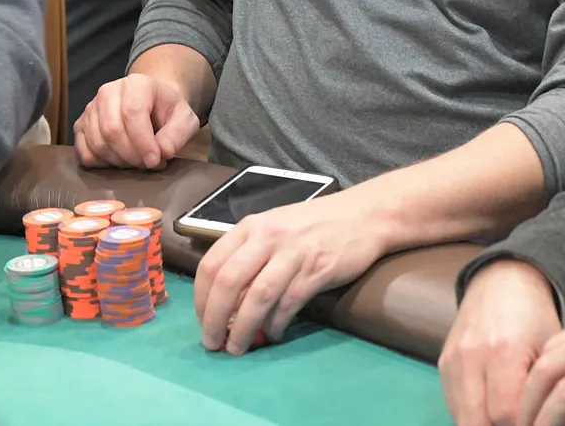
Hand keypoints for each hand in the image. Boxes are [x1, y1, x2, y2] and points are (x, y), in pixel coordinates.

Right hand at [74, 73, 199, 169]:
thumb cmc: (166, 111)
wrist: (150, 105)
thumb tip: (164, 151)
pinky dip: (102, 164)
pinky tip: (119, 160)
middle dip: (131, 155)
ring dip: (119, 161)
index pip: (132, 112)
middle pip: (112, 130)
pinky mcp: (80, 125)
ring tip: (137, 161)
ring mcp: (91, 108)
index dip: (143, 142)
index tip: (155, 160)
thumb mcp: (184, 118)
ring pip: (97, 143)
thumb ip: (178, 133)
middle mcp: (108, 91)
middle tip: (147, 164)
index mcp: (136, 83)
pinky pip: (84, 152)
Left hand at [195, 189, 387, 354]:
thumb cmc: (315, 225)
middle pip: (228, 282)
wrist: (364, 216)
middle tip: (212, 343)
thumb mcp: (275, 228)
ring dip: (242, 328)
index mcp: (251, 226)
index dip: (200, 298)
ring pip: (257, 297)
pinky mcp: (316, 270)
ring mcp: (293, 253)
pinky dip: (275, 325)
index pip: (212, 263)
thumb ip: (250, 255)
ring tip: (236, 348)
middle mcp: (268, 237)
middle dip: (214, 318)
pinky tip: (273, 334)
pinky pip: (288, 304)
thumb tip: (225, 300)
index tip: (201, 320)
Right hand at [440, 259, 561, 425]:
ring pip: (462, 419)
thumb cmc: (534, 317)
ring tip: (511, 415)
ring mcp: (453, 360)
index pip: (508, 413)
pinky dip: (473, 414)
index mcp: (504, 349)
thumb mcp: (551, 350)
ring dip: (486, 424)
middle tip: (524, 420)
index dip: (527, 423)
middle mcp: (471, 356)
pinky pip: (454, 406)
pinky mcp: (444, 364)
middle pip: (479, 422)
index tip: (542, 419)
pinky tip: (493, 406)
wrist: (502, 283)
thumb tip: (563, 424)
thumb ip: (549, 390)